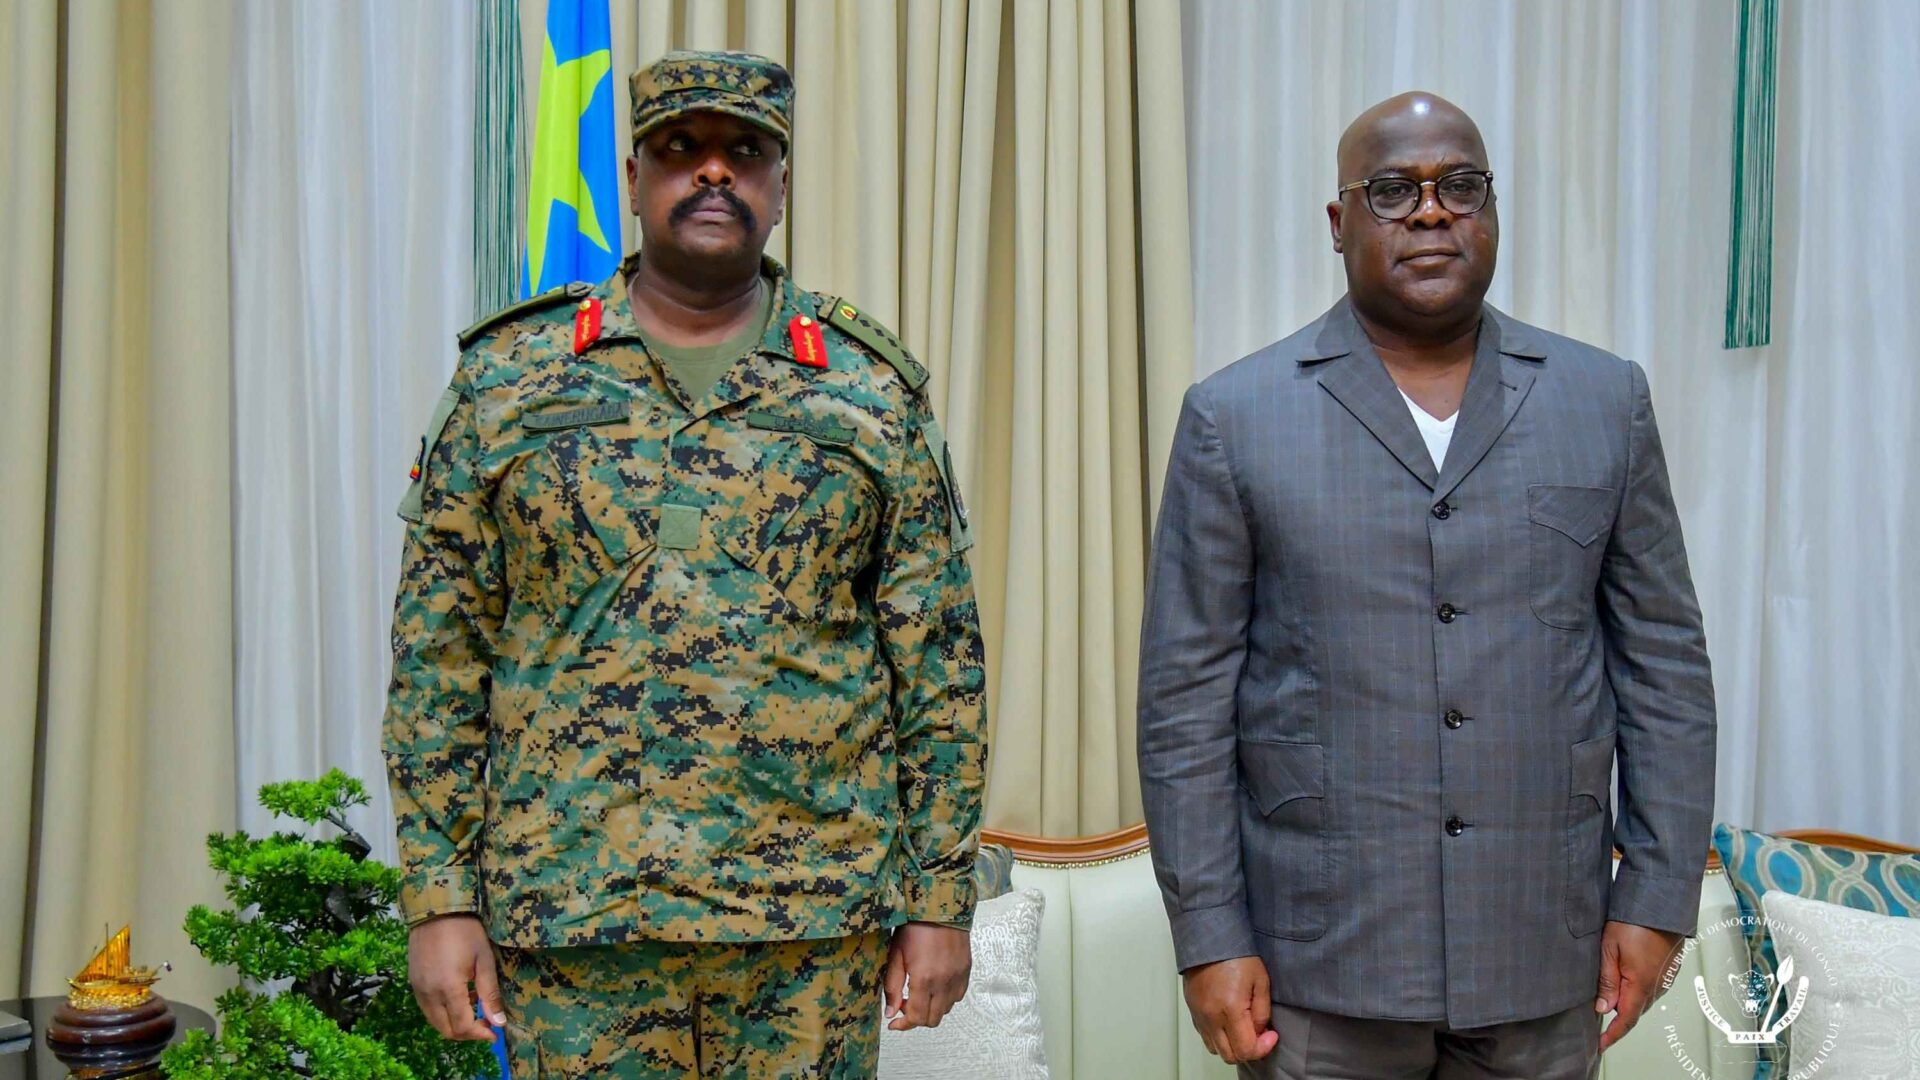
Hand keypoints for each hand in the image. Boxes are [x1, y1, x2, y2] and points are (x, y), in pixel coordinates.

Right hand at [408, 914, 502, 1041]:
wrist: (436, 909)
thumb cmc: (466, 931)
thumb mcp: (484, 960)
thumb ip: (490, 994)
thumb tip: (499, 1023)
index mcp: (448, 989)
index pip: (462, 1027)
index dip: (479, 1034)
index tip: (495, 1032)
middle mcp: (428, 994)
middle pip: (446, 1030)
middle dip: (467, 1033)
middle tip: (486, 1023)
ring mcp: (418, 989)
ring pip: (435, 1021)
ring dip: (454, 1023)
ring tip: (474, 1007)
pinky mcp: (413, 983)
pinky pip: (427, 1008)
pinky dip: (443, 1012)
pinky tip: (459, 997)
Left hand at [883, 922, 971, 1029]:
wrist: (940, 905)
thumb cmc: (915, 927)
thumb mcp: (896, 955)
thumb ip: (893, 987)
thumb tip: (891, 1012)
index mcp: (924, 979)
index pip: (916, 1017)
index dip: (903, 1025)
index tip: (894, 1022)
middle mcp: (944, 983)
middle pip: (933, 1019)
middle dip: (917, 1018)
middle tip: (905, 1003)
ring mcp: (958, 977)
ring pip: (946, 1009)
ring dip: (931, 1008)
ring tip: (920, 992)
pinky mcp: (966, 971)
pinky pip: (958, 996)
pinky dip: (946, 998)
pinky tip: (935, 985)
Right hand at [1182, 956, 1279, 1064]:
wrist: (1209, 939)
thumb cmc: (1236, 955)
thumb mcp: (1260, 981)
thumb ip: (1262, 1011)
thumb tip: (1260, 1030)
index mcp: (1230, 1009)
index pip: (1246, 1049)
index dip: (1263, 1048)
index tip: (1271, 1035)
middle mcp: (1211, 1017)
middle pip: (1230, 1055)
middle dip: (1248, 1050)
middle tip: (1259, 1034)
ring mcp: (1199, 1016)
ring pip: (1216, 1049)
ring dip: (1232, 1045)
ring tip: (1243, 1028)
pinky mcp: (1192, 1011)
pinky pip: (1205, 1036)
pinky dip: (1218, 1037)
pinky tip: (1228, 1022)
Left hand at [1596, 921, 1685, 1051]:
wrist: (1661, 905)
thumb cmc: (1634, 922)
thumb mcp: (1610, 950)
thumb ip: (1607, 981)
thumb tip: (1603, 1007)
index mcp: (1641, 985)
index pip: (1626, 1019)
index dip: (1612, 1034)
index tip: (1600, 1044)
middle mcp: (1657, 986)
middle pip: (1634, 1011)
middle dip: (1617, 1021)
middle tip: (1598, 1025)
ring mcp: (1665, 979)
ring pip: (1643, 1000)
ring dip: (1627, 1004)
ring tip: (1607, 1002)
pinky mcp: (1668, 971)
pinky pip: (1651, 989)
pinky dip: (1636, 992)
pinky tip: (1624, 984)